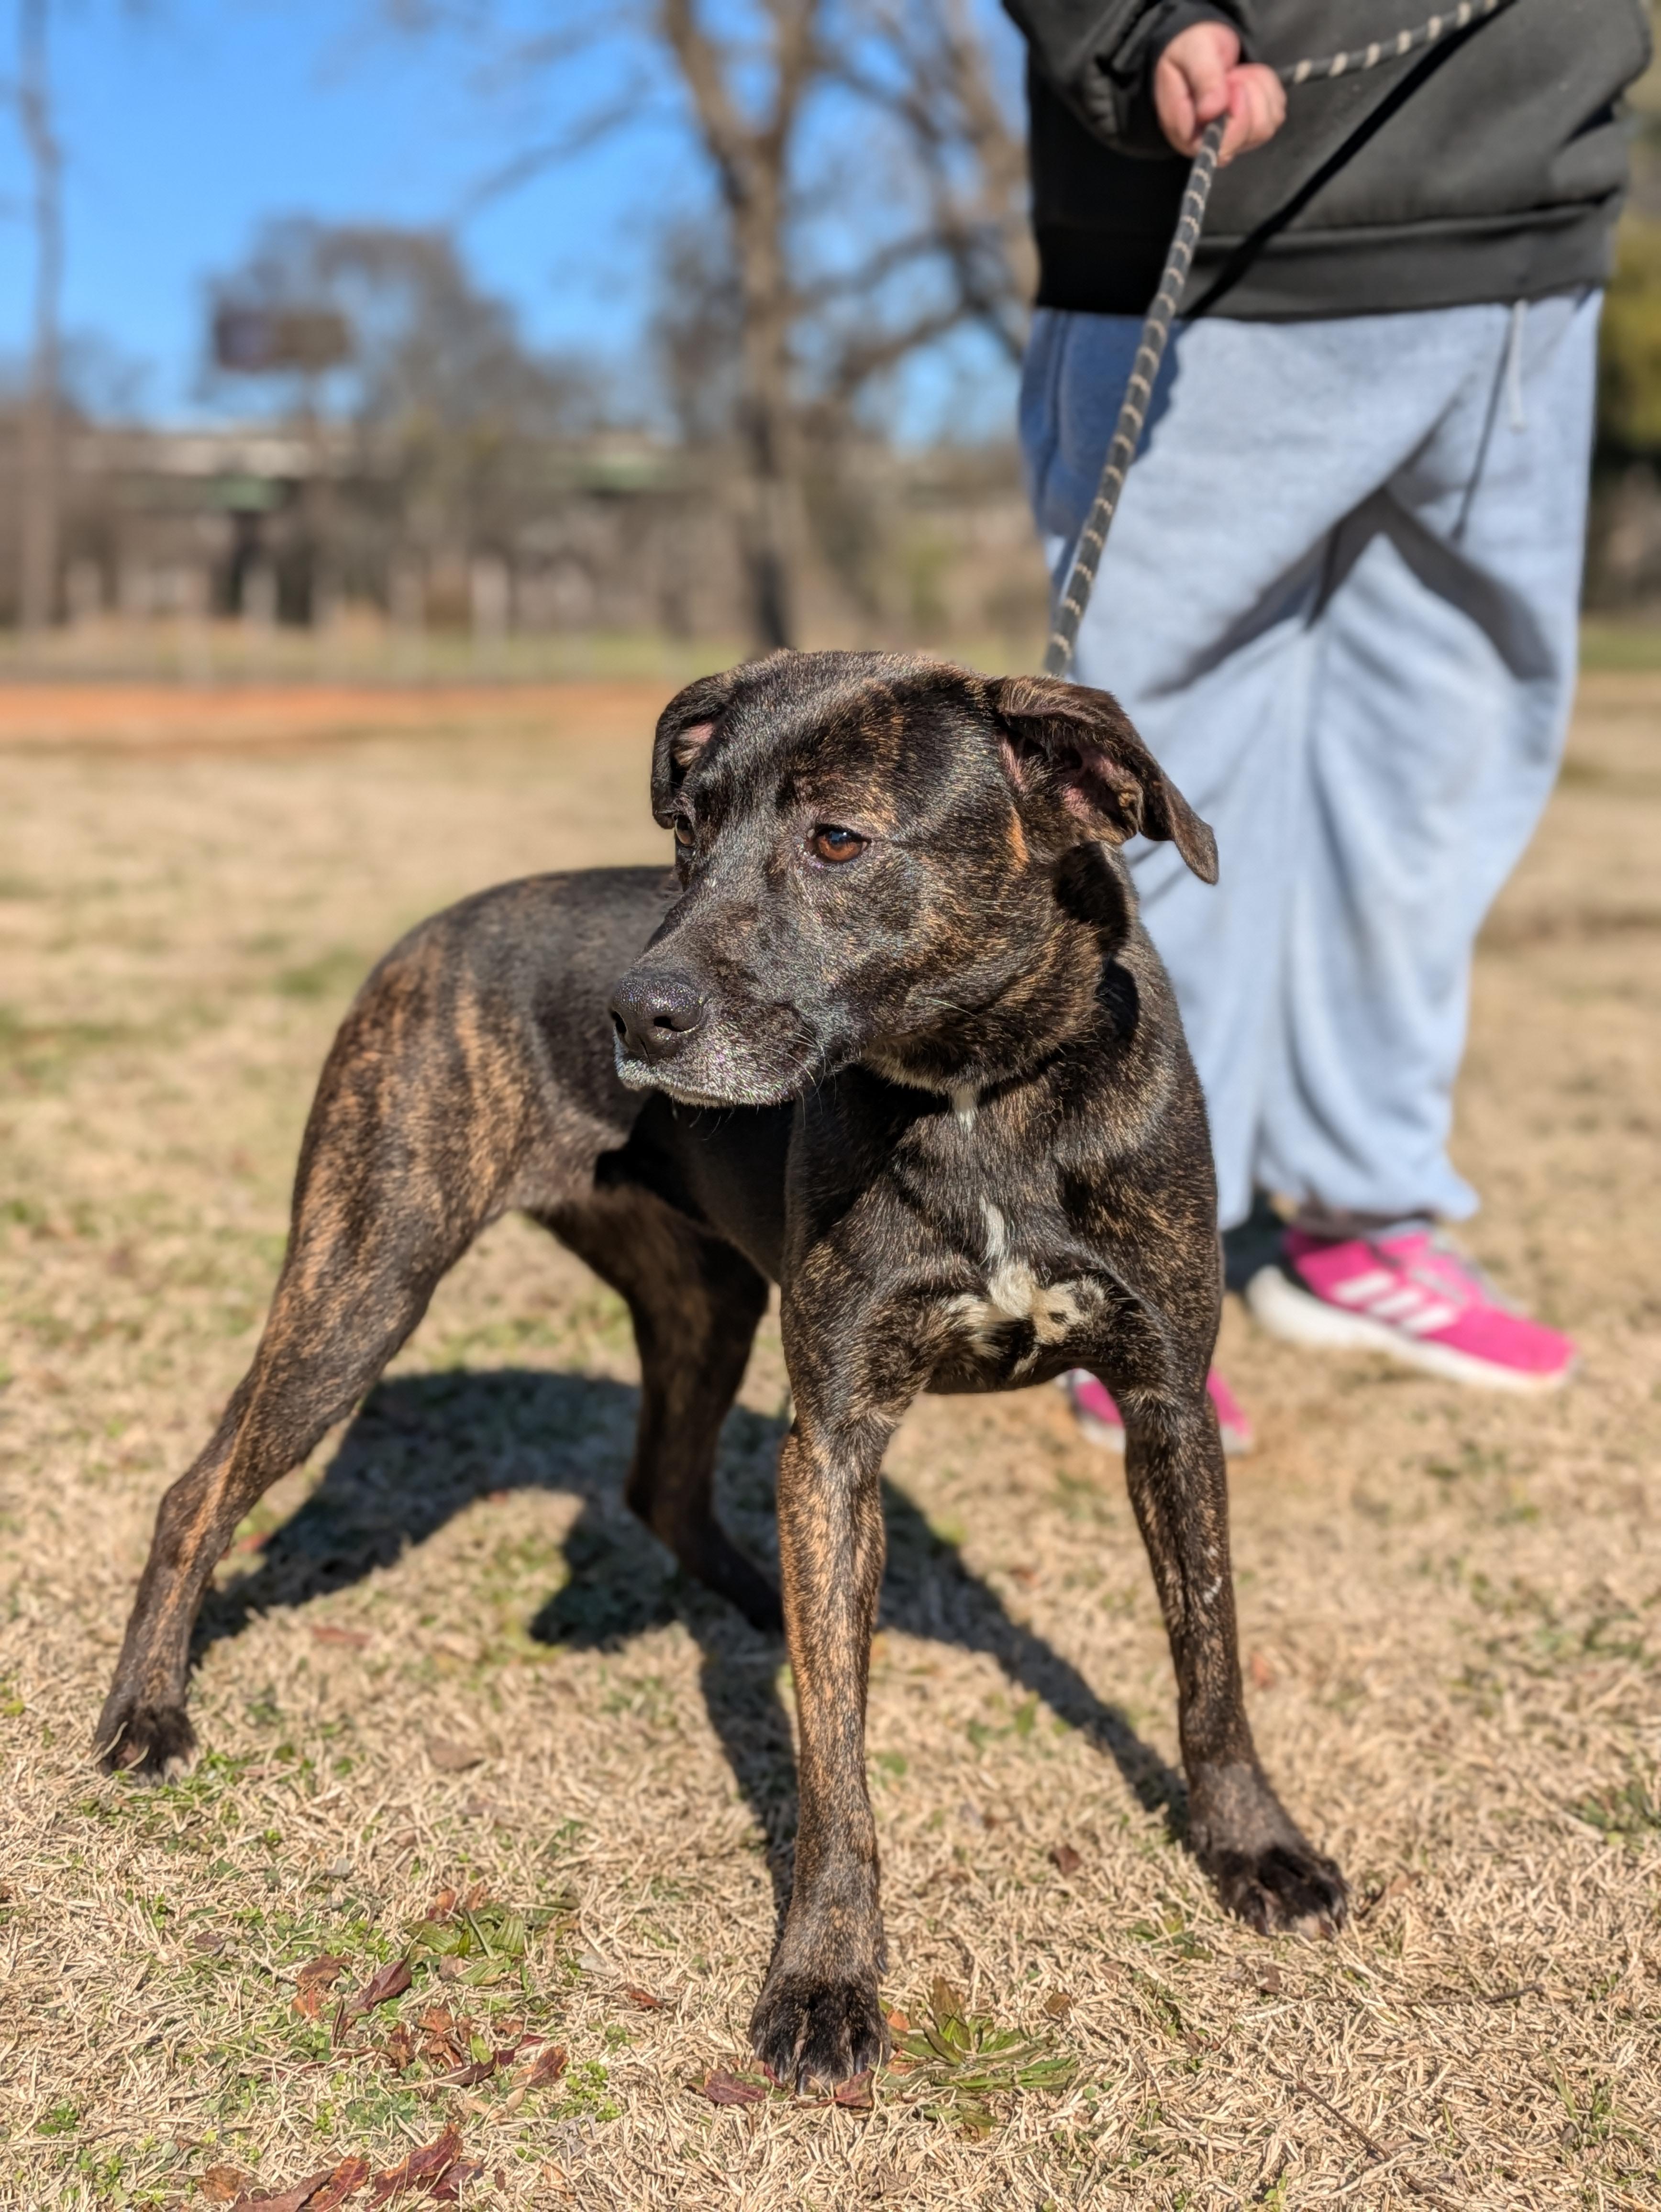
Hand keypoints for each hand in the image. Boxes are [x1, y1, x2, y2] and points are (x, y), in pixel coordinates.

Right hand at [1155, 20, 1285, 164]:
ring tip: (1236, 76)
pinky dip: (1267, 89)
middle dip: (1247, 96)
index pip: (1219, 146)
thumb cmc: (1192, 51)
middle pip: (1246, 137)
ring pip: (1265, 126)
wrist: (1206, 46)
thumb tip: (1213, 110)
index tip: (1229, 80)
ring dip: (1257, 90)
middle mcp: (1212, 144)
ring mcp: (1236, 139)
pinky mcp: (1257, 127)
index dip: (1233, 115)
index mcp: (1188, 136)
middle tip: (1231, 75)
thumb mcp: (1192, 52)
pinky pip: (1276, 114)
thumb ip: (1203, 78)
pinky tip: (1248, 80)